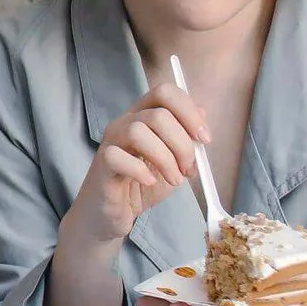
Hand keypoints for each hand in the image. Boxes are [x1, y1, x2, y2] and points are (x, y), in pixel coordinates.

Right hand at [64, 83, 209, 247]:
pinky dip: (140, 170)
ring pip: (138, 131)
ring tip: (172, 179)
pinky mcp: (102, 164)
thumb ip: (186, 137)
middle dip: (182, 144)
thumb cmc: (140, 185)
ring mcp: (111, 141)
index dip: (188, 111)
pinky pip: (118, 157)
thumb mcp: (174, 161)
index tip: (204, 138)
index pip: (165, 92)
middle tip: (187, 169)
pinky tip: (148, 181)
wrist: (113, 213)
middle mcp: (125, 122)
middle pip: (158, 114)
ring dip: (165, 159)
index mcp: (143, 116)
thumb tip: (201, 113)